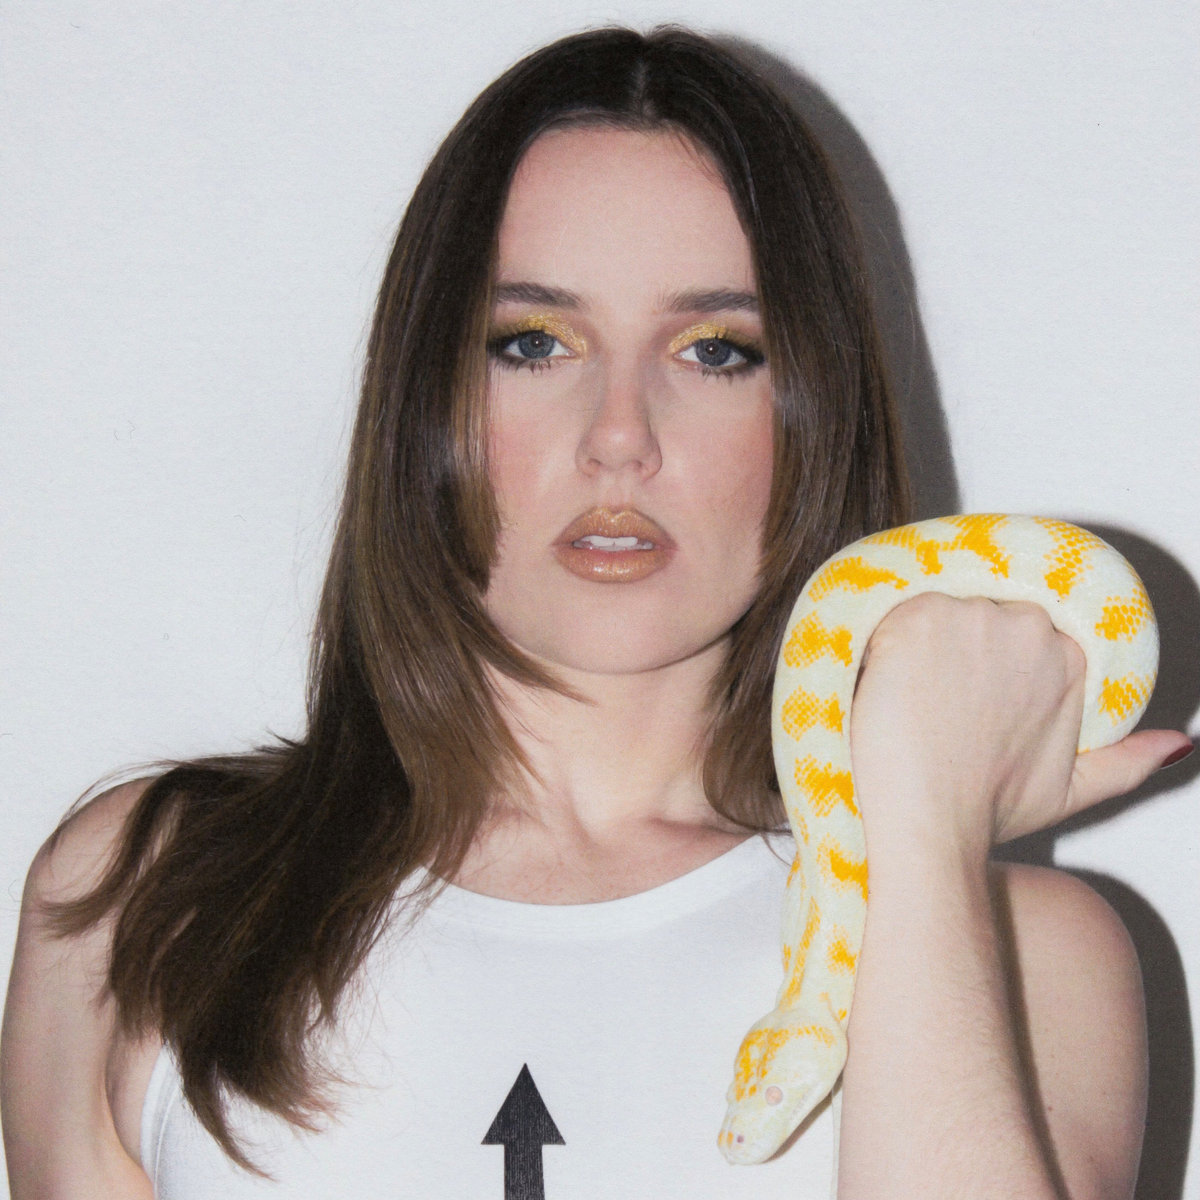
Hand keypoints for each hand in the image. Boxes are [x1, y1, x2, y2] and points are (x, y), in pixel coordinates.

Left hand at [848, 592, 1187, 859]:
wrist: (928, 825)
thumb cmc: (988, 812)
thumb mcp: (1072, 791)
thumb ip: (1128, 762)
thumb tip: (1179, 745)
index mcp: (1067, 657)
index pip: (1015, 630)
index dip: (980, 659)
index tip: (959, 689)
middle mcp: (1026, 626)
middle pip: (976, 612)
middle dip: (951, 647)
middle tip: (928, 699)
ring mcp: (971, 618)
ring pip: (933, 610)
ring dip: (914, 644)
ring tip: (904, 697)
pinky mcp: (916, 619)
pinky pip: (890, 612)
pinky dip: (879, 643)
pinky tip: (878, 682)